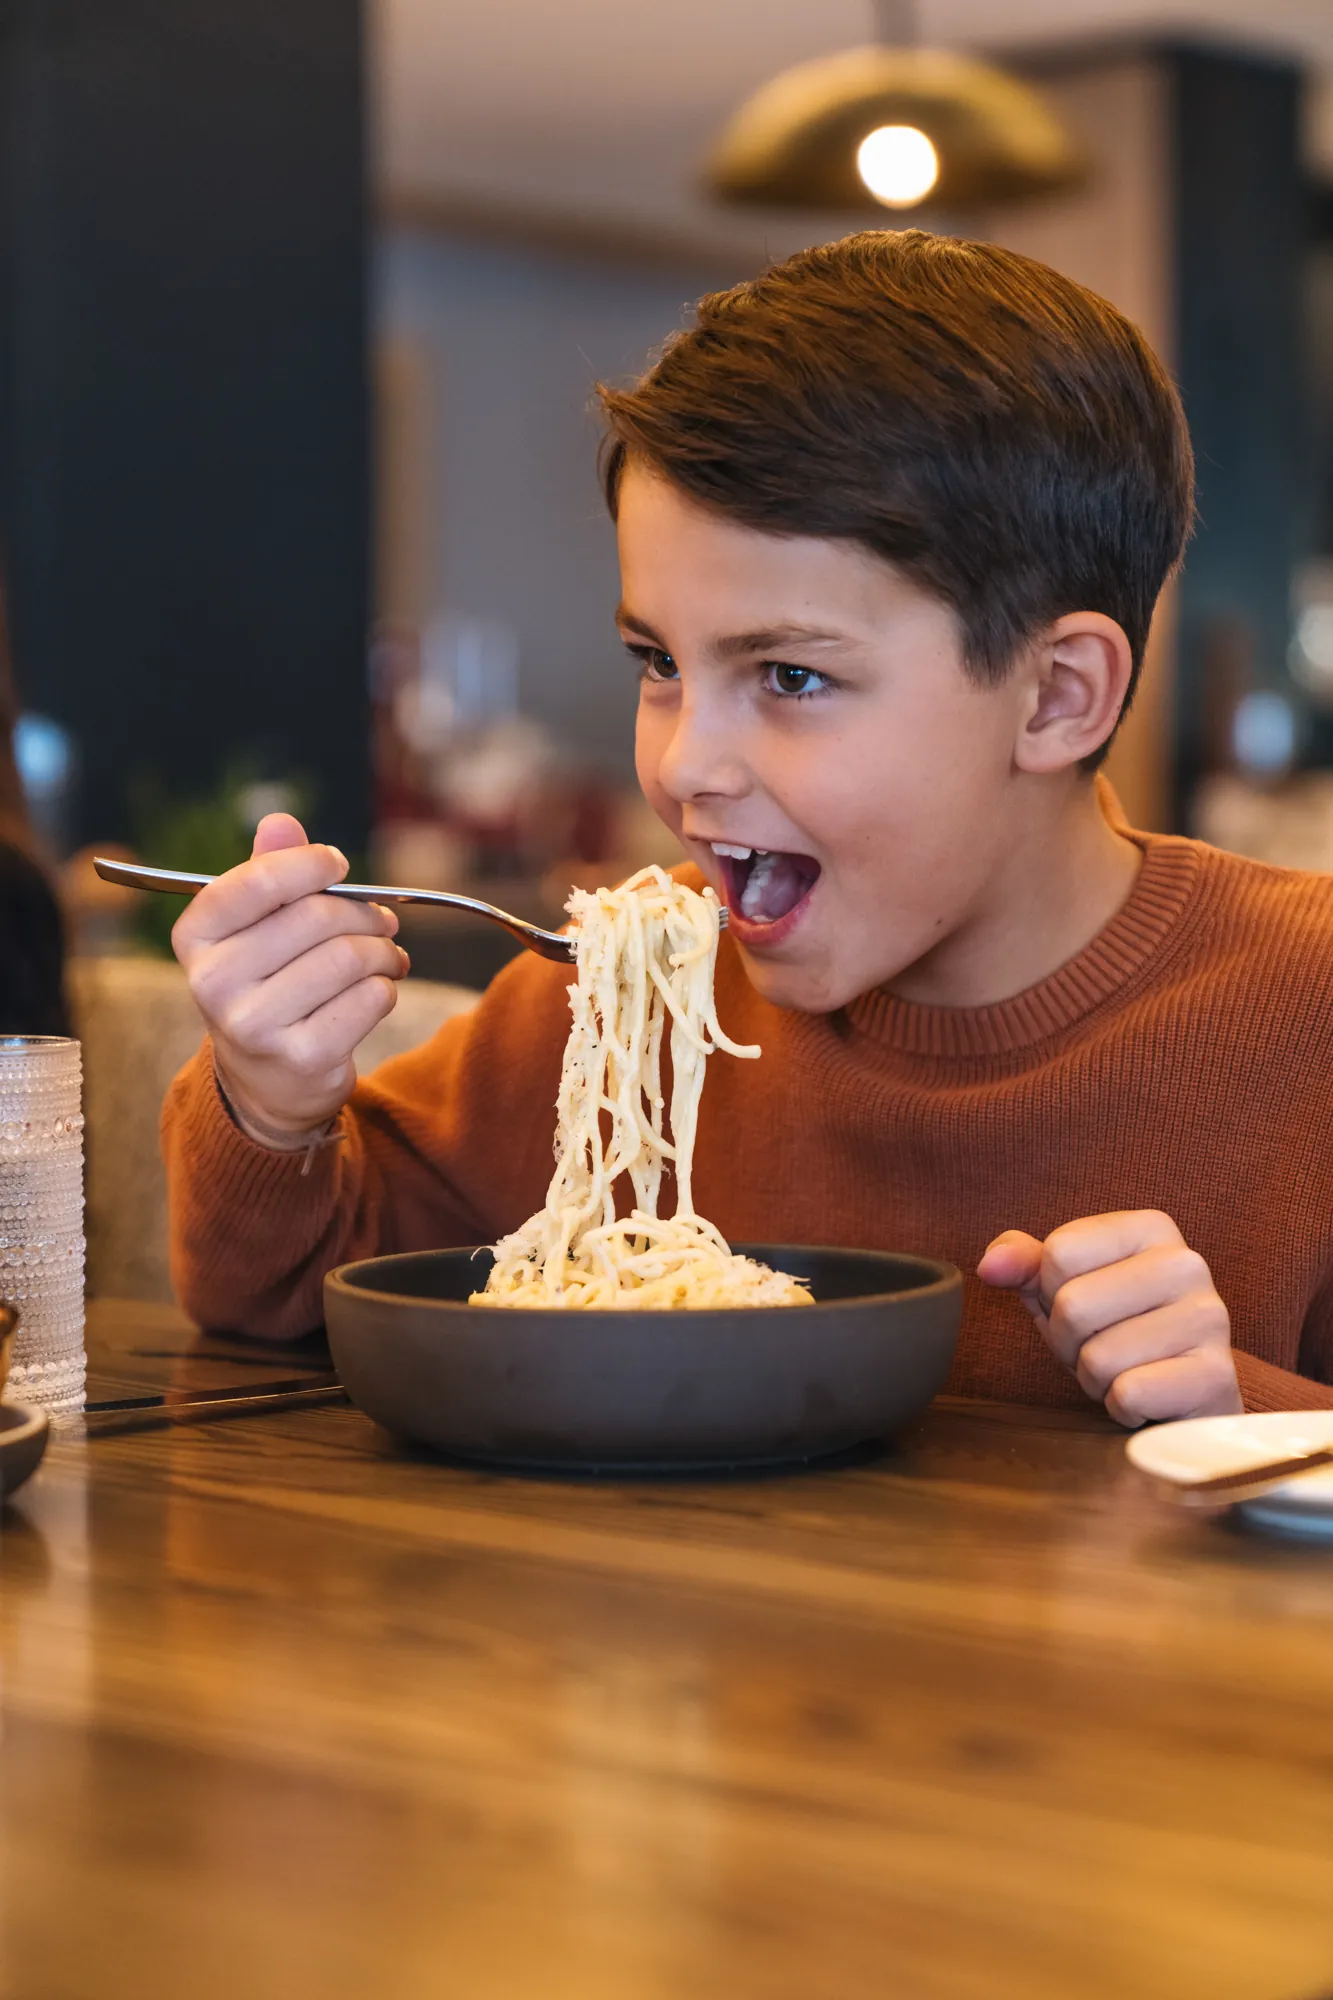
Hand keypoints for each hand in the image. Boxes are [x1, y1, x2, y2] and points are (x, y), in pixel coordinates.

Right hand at [171, 813, 408, 1144]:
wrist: (268, 1081)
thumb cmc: (267, 984)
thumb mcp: (255, 928)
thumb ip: (267, 872)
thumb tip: (281, 822)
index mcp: (194, 938)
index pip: (255, 882)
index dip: (308, 864)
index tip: (338, 864)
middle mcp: (214, 983)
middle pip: (316, 917)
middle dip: (363, 912)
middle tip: (382, 919)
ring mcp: (254, 1025)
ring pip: (350, 957)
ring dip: (384, 951)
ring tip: (386, 956)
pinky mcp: (301, 1057)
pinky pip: (370, 998)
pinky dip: (386, 987)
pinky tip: (379, 989)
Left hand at [977, 1210, 1241, 1426]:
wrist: (1185, 1397)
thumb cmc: (1121, 1333)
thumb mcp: (1067, 1290)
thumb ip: (1025, 1266)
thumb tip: (990, 1265)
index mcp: (1150, 1228)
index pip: (1058, 1253)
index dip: (1052, 1295)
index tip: (1084, 1311)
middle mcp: (1187, 1263)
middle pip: (1073, 1304)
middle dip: (1070, 1343)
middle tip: (1100, 1349)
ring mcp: (1209, 1318)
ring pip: (1098, 1356)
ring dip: (1095, 1379)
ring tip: (1126, 1371)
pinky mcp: (1215, 1375)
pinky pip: (1128, 1393)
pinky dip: (1122, 1406)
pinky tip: (1147, 1398)